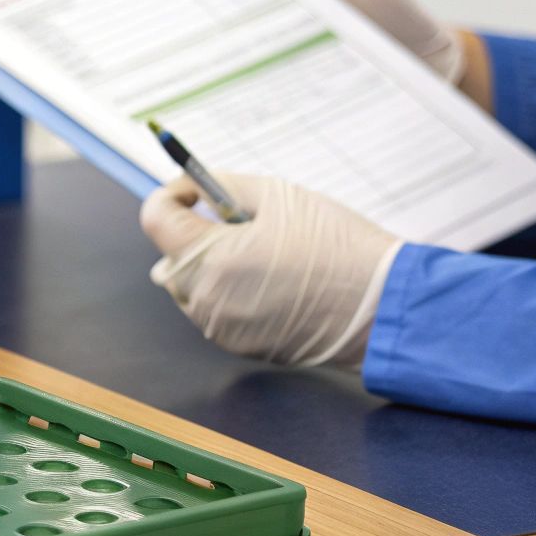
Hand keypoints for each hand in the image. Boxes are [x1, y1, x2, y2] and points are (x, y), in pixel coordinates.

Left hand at [138, 173, 401, 368]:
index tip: (197, 189)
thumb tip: (195, 189)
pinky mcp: (242, 347)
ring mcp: (222, 329)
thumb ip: (224, 188)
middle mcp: (206, 301)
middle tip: (236, 219)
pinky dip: (229, 291)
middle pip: (170, 257)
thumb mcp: (279, 197)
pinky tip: (271, 279)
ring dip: (210, 264)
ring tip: (261, 251)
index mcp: (208, 259)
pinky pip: (217, 311)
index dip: (172, 196)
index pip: (155, 220)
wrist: (381, 307)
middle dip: (192, 233)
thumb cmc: (336, 247)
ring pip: (192, 287)